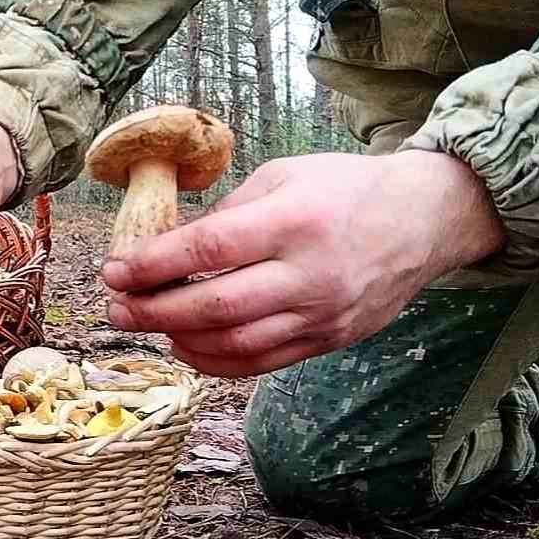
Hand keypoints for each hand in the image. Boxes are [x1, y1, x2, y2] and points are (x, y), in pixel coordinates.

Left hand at [101, 151, 505, 376]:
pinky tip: (186, 346)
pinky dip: (216, 361)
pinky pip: (262, 363)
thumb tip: (170, 246)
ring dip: (178, 340)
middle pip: (215, 306)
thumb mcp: (283, 176)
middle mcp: (309, 273)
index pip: (208, 248)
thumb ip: (228, 213)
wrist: (424, 219)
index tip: (114, 270)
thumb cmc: (346, 188)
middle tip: (116, 308)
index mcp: (293, 220)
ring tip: (144, 326)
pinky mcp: (328, 340)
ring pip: (236, 344)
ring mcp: (321, 314)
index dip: (152, 264)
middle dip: (153, 311)